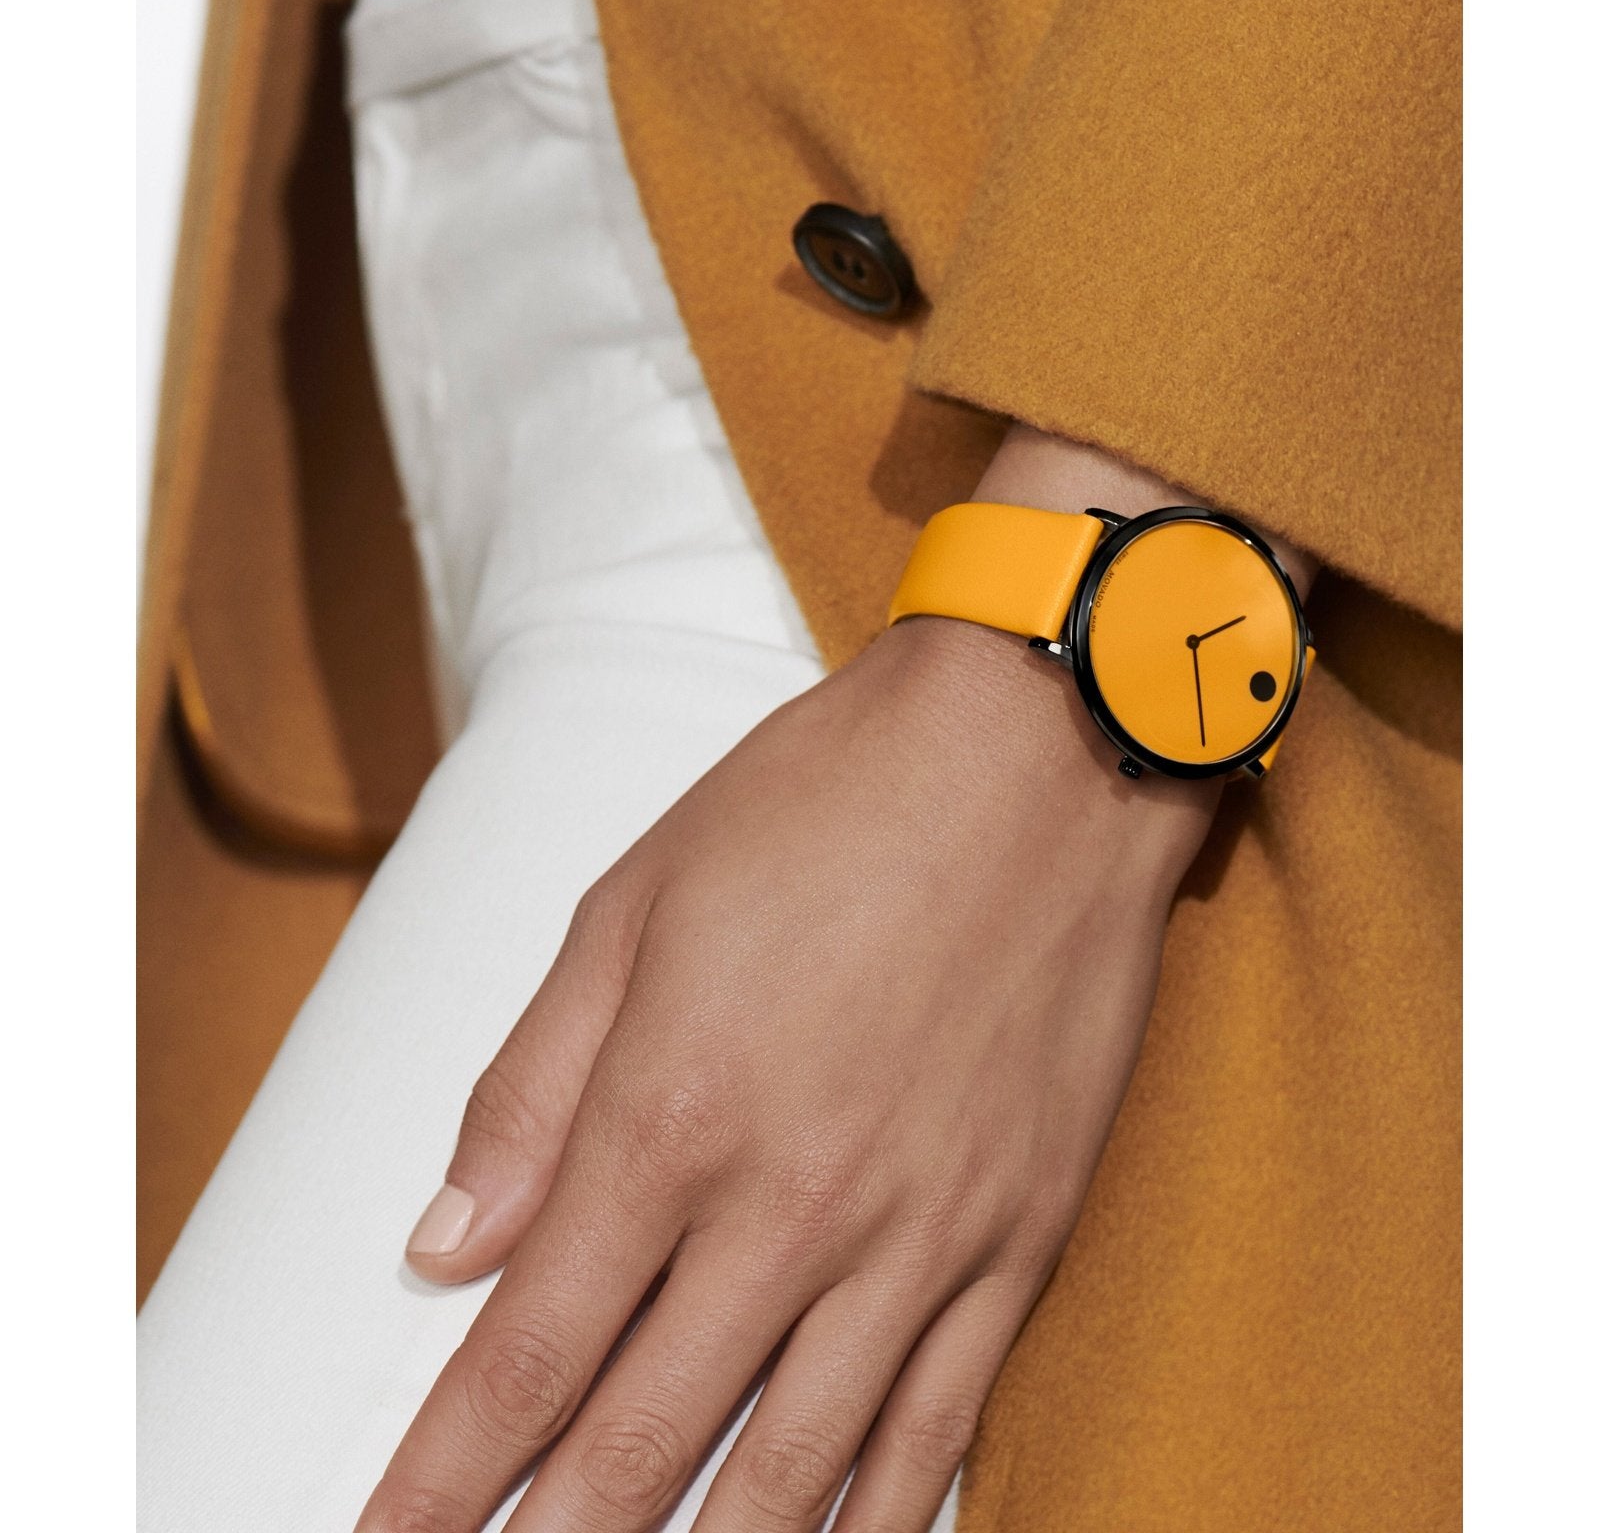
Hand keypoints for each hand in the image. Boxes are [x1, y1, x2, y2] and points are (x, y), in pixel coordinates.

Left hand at [357, 607, 1219, 1532]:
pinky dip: (878, 1523)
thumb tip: (448, 1243)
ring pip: (793, 1471)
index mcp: (672, 1114)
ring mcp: (920, 1234)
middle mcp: (792, 1205)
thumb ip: (534, 1087)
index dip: (446, 1479)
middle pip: (640, 1441)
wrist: (1037, 754)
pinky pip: (941, 1424)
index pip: (526, 1354)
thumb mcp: (634, 906)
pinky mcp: (1021, 1232)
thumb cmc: (824, 803)